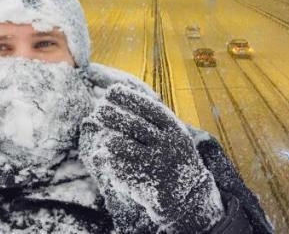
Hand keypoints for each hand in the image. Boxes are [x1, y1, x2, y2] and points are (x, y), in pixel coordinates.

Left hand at [79, 84, 223, 232]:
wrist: (190, 197)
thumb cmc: (174, 159)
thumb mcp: (172, 136)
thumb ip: (152, 121)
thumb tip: (124, 99)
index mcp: (174, 131)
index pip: (149, 110)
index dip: (129, 99)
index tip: (111, 91)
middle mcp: (168, 145)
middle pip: (136, 126)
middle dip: (114, 116)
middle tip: (99, 109)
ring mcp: (158, 164)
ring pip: (127, 148)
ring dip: (112, 141)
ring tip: (105, 139)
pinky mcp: (149, 183)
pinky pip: (124, 170)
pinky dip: (112, 163)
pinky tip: (104, 158)